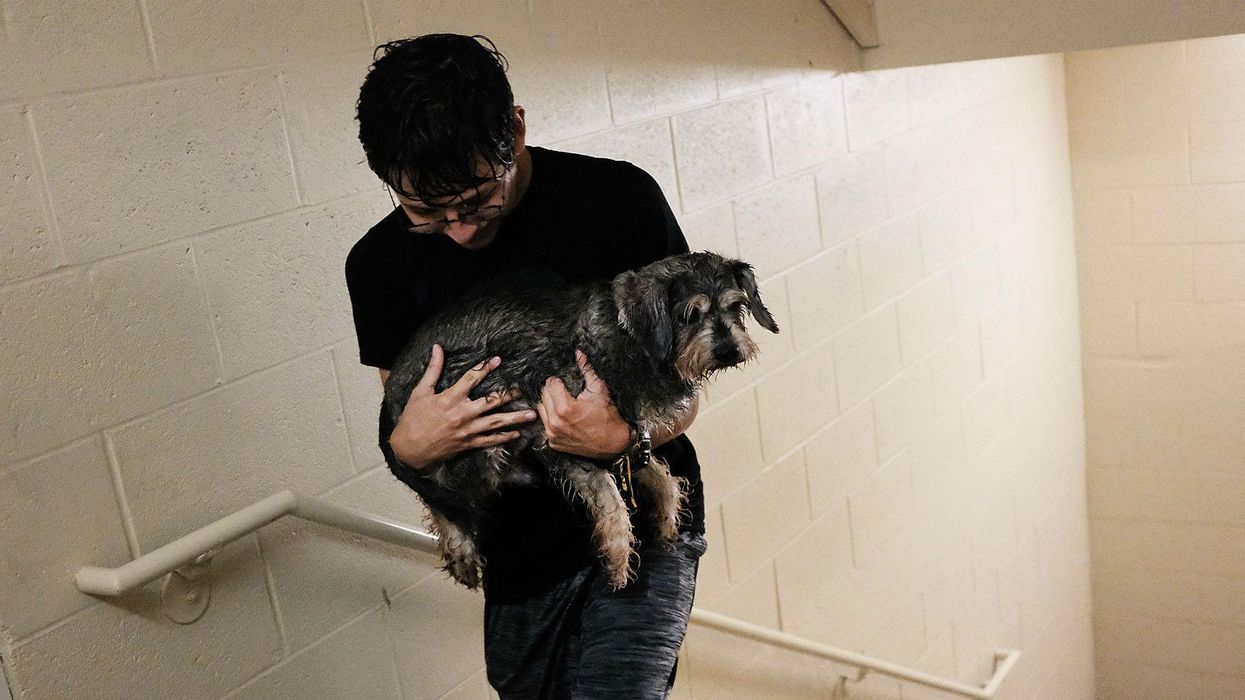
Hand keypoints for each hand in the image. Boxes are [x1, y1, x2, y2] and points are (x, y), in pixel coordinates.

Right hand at [388, 344, 536, 469]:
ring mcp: (467, 431)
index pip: (471, 379)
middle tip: (524, 389)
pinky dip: (504, 437)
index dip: (485, 368)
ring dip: (515, 418)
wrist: (409, 449)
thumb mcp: (420, 392)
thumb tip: (437, 348)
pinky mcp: (468, 444)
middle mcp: (462, 415)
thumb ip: (433, 370)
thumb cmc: (412, 418)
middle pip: (490, 402)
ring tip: (532, 414)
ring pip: (496, 423)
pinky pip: (490, 441)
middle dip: (508, 395)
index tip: (497, 360)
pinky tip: (517, 433)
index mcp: (449, 399)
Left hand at [537, 350, 631, 459]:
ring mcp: (553, 434)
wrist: (613, 442)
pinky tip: (563, 417)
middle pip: (544, 396)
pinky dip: (551, 419)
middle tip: (563, 391)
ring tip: (562, 404)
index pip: (551, 385)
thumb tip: (579, 353)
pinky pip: (545, 425)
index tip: (563, 381)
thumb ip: (586, 370)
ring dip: (549, 404)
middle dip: (552, 391)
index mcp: (565, 408)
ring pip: (541, 410)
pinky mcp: (554, 442)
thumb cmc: (608, 416)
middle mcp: (556, 422)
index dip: (557, 380)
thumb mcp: (599, 390)